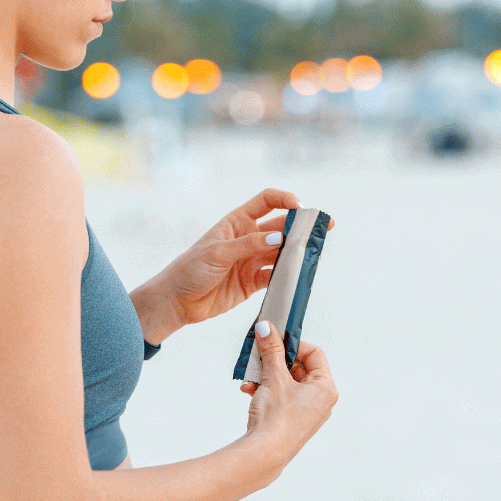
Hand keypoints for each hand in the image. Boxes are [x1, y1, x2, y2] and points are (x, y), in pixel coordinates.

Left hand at [147, 188, 334, 335]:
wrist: (176, 301)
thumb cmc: (190, 269)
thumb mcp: (218, 252)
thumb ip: (248, 245)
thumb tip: (278, 239)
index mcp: (237, 222)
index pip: (266, 201)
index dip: (285, 199)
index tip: (301, 206)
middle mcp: (248, 238)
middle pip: (280, 227)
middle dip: (301, 227)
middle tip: (323, 229)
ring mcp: (251, 260)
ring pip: (281, 252)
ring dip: (297, 253)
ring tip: (314, 254)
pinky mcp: (253, 282)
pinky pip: (275, 276)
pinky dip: (287, 276)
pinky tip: (298, 276)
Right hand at [242, 321, 338, 468]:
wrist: (265, 453)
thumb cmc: (276, 418)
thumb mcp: (273, 377)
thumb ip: (271, 350)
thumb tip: (266, 328)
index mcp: (326, 387)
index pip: (314, 353)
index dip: (294, 344)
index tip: (275, 340)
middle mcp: (321, 400)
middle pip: (299, 367)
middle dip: (275, 361)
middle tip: (260, 355)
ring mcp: (307, 412)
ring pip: (287, 382)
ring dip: (267, 376)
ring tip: (251, 376)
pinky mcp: (293, 420)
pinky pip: (282, 397)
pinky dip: (266, 390)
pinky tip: (249, 390)